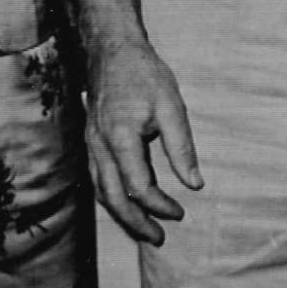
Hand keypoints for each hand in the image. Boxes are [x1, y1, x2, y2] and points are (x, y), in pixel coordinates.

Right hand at [84, 35, 201, 245]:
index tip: (180, 211)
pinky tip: (127, 200)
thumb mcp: (171, 106)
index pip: (138, 187)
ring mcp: (91, 144)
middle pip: (113, 198)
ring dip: (122, 213)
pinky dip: (112, 196)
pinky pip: (98, 177)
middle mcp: (100, 146)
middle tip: (158, 239)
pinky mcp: (91, 140)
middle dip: (136, 223)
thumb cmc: (143, 73)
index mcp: (120, 138)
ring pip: (101, 191)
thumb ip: (181, 147)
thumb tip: (195, 184)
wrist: (111, 48)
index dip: (159, 205)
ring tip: (144, 228)